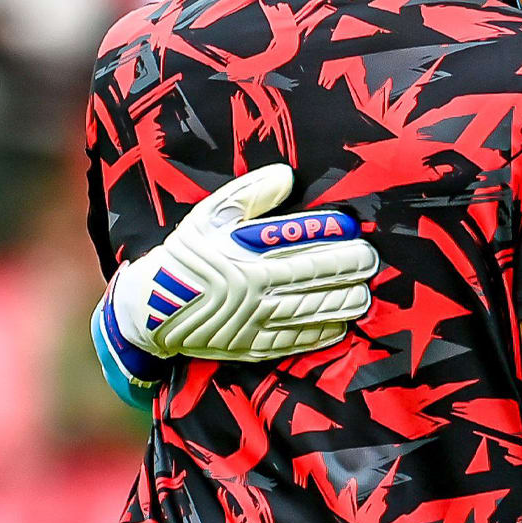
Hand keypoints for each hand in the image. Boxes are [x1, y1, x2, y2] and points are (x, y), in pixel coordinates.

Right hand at [102, 164, 380, 362]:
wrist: (150, 307)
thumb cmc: (185, 254)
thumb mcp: (210, 215)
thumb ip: (251, 194)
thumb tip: (287, 176)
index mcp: (249, 259)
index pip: (309, 254)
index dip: (342, 250)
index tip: (363, 243)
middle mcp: (256, 293)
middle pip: (317, 285)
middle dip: (350, 277)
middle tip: (371, 267)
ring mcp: (254, 323)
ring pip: (311, 315)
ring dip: (343, 306)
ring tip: (364, 297)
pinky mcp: (250, 346)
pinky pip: (294, 342)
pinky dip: (320, 335)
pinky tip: (339, 327)